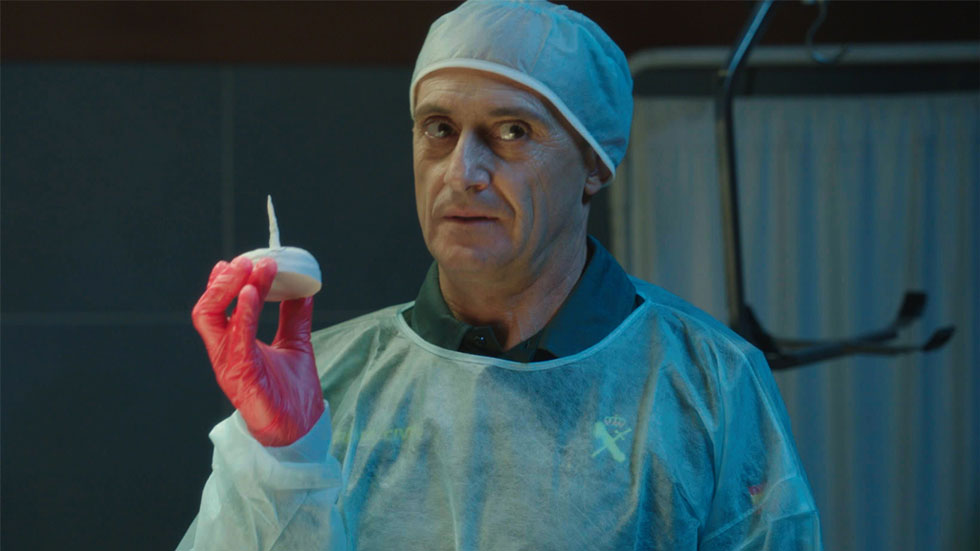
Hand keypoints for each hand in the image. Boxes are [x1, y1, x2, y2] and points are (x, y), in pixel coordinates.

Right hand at [192, 256, 324, 446]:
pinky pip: (236, 339)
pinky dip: (242, 312)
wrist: (301, 429)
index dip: (223, 283)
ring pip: (212, 319)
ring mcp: (229, 365)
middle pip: (208, 309)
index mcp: (235, 346)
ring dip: (230, 290)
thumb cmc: (293, 393)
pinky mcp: (241, 376)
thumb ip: (294, 317)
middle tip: (246, 260)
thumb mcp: (296, 345)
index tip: (240, 261)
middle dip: (224, 281)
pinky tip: (253, 293)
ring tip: (251, 270)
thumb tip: (302, 288)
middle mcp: (226, 353)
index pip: (218, 308)